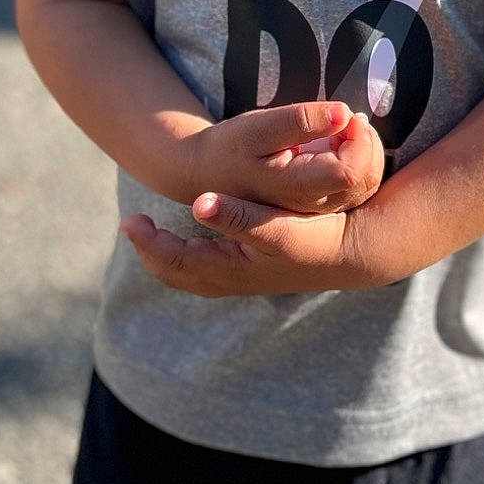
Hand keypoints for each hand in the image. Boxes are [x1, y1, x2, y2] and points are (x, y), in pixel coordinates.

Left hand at [121, 191, 371, 298]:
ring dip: (166, 254)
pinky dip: (186, 256)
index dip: (151, 241)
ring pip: (188, 272)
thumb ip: (238, 215)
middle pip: (175, 272)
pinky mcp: (252, 270)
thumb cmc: (315, 238)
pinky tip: (188, 236)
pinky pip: (204, 268)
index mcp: (229, 270)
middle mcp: (230, 280)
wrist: (352, 253)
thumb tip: (198, 203)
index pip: (175, 260)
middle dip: (151, 249)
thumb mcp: (277, 229)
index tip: (131, 220)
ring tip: (150, 232)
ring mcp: (240, 278)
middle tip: (134, 224)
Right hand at [180, 102, 383, 215]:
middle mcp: (313, 208)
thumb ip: (301, 121)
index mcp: (296, 190)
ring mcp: (320, 210)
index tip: (343, 115)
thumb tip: (343, 113)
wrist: (209, 174)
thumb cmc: (233, 146)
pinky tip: (342, 141)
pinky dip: (360, 159)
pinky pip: (359, 184)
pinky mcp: (323, 204)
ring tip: (344, 125)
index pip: (350, 171)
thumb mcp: (258, 128)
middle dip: (364, 140)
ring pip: (367, 181)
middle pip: (365, 176)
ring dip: (365, 148)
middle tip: (346, 116)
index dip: (356, 138)